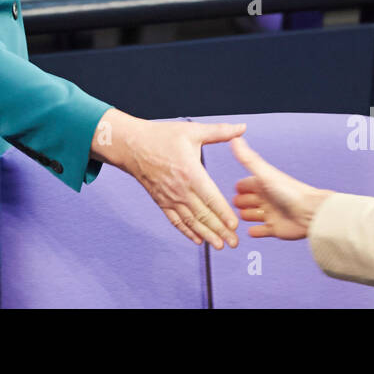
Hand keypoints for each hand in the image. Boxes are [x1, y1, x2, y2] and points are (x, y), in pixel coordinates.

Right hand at [92, 109, 244, 248]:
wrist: (131, 145)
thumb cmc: (160, 136)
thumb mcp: (192, 130)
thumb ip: (220, 132)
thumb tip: (242, 128)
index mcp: (190, 173)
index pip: (211, 198)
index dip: (223, 214)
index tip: (235, 226)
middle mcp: (180, 189)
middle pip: (203, 215)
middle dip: (220, 231)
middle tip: (233, 242)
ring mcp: (169, 198)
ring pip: (190, 221)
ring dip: (206, 235)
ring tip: (219, 245)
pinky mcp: (161, 201)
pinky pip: (175, 220)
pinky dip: (186, 231)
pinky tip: (197, 240)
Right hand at [230, 136, 330, 240]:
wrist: (310, 213)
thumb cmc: (290, 192)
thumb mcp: (265, 174)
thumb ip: (248, 159)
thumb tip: (235, 139)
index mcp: (264, 185)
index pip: (247, 185)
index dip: (240, 187)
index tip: (233, 188)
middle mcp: (267, 199)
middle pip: (249, 200)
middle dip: (241, 202)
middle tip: (231, 204)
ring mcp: (271, 214)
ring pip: (254, 215)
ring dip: (245, 216)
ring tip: (236, 219)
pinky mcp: (276, 229)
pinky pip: (263, 231)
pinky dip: (256, 231)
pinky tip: (250, 232)